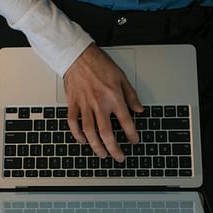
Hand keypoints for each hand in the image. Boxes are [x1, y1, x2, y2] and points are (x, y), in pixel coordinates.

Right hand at [62, 43, 142, 161]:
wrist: (78, 55)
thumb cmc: (99, 64)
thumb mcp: (121, 77)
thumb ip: (131, 95)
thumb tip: (139, 109)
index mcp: (113, 97)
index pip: (126, 121)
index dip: (132, 134)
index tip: (134, 141)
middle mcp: (99, 103)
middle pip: (106, 133)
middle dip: (114, 149)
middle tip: (119, 157)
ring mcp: (84, 105)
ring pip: (89, 132)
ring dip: (96, 146)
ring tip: (102, 154)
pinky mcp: (73, 103)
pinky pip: (74, 123)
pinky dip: (78, 135)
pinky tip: (83, 141)